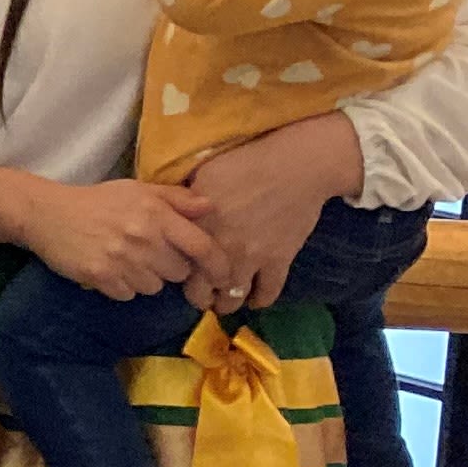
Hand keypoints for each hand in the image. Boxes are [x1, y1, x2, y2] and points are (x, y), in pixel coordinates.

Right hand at [15, 176, 218, 305]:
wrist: (47, 213)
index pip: (202, 247)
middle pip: (179, 273)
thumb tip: (212, 207)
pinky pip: (128, 294)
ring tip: (128, 261)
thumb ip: (176, 199)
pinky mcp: (100, 276)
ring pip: (154, 287)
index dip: (219, 265)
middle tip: (153, 256)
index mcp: (156, 214)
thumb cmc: (98, 201)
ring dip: (146, 279)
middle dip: (171, 268)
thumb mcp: (137, 190)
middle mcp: (143, 238)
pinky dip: (122, 287)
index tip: (225, 277)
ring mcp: (121, 259)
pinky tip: (110, 269)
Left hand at [187, 112, 358, 311]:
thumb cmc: (247, 162)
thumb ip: (184, 201)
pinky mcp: (280, 260)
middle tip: (201, 297)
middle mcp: (221, 249)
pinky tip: (255, 300)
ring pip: (233, 297)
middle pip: (202, 290)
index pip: (177, 265)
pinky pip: (268, 292)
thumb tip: (170, 213)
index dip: (175, 274)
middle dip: (200, 298)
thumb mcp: (203, 175)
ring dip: (227, 304)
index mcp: (198, 228)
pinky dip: (261, 300)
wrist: (297, 165)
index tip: (178, 276)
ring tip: (225, 303)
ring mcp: (252, 258)